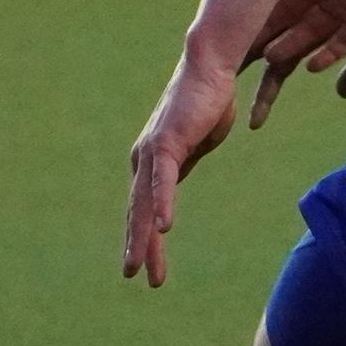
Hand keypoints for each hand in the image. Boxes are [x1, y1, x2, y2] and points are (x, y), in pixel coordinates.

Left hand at [123, 47, 240, 284]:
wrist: (210, 69)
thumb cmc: (207, 103)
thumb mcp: (196, 145)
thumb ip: (183, 164)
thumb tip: (176, 181)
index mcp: (151, 163)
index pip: (145, 209)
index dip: (146, 240)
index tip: (148, 267)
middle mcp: (144, 160)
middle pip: (139, 212)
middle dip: (138, 247)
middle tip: (134, 277)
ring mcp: (153, 152)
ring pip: (145, 203)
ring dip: (143, 237)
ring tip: (140, 267)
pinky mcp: (166, 143)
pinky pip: (164, 181)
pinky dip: (163, 204)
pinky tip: (164, 227)